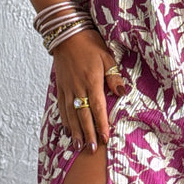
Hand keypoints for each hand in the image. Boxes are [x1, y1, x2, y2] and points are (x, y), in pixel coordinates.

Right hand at [51, 26, 129, 149]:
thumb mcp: (106, 57)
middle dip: (88, 133)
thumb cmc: (89, 44)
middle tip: (92, 149)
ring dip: (75, 131)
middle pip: (83, 115)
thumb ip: (113, 76)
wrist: (66, 35)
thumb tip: (122, 92)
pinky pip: (62, 108)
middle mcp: (78, 88)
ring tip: (78, 145)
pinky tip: (67, 130)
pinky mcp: (60, 87)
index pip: (98, 108)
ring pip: (71, 115)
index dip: (101, 125)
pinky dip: (65, 120)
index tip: (105, 138)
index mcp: (92, 81)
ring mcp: (67, 89)